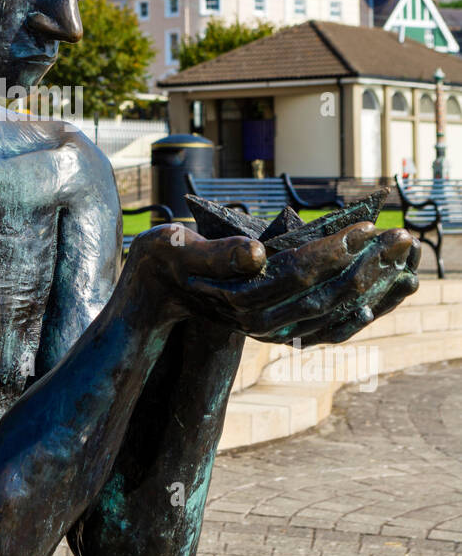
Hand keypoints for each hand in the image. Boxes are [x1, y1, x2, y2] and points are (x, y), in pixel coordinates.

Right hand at [124, 221, 418, 344]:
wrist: (153, 295)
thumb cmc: (161, 261)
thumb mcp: (173, 247)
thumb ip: (216, 253)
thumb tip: (258, 253)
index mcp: (237, 298)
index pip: (296, 274)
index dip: (333, 250)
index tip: (364, 226)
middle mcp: (258, 321)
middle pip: (324, 294)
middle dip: (366, 265)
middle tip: (400, 235)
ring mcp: (270, 329)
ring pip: (333, 312)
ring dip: (372, 286)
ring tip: (403, 256)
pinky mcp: (278, 328)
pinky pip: (329, 326)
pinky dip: (361, 309)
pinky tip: (385, 290)